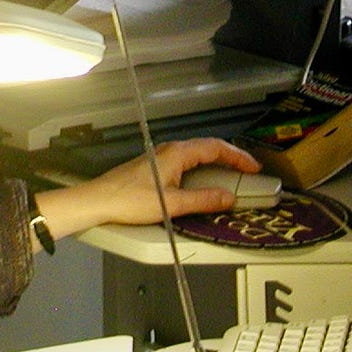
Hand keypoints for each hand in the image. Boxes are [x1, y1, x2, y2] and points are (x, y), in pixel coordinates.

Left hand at [31, 138, 261, 240]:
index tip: (253, 167)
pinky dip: (201, 170)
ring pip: (196, 156)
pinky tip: (202, 183)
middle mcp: (170, 150)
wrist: (98, 201)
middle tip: (247, 172)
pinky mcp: (154, 168)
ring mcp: (161, 158)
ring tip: (230, 178)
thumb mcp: (172, 204)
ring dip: (215, 164)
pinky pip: (186, 163)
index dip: (238, 157)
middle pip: (208, 148)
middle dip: (230, 159)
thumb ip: (203, 200)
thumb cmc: (129, 200)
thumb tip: (228, 198)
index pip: (216, 148)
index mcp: (177, 153)